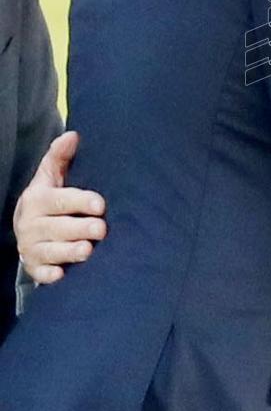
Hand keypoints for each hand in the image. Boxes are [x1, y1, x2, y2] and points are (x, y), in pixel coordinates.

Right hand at [13, 131, 106, 283]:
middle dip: (79, 228)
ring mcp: (31, 247)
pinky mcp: (34, 267)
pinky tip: (62, 274)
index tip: (100, 204)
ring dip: (69, 252)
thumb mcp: (52, 176)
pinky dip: (49, 275)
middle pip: (57, 227)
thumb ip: (60, 156)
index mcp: (37, 199)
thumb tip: (73, 135)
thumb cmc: (50, 198)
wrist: (28, 226)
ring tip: (88, 250)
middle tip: (102, 229)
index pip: (59, 200)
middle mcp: (31, 224)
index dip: (80, 201)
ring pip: (50, 251)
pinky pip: (40, 273)